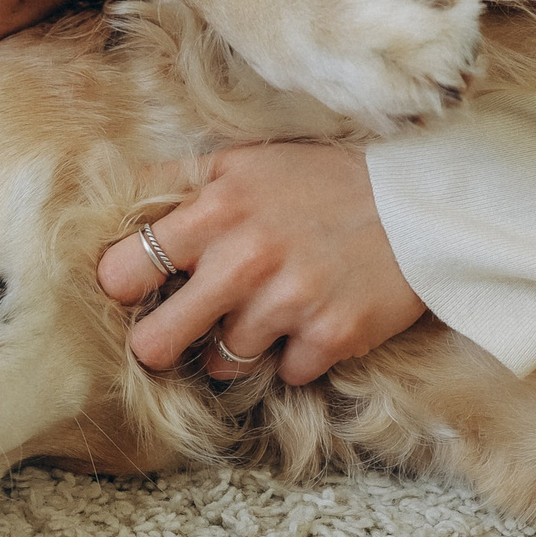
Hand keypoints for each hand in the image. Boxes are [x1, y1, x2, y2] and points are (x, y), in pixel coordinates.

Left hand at [96, 143, 426, 385]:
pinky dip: (294, 355)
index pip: (123, 270)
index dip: (124, 284)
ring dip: (239, 344)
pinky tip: (313, 319)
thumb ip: (179, 184)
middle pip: (156, 342)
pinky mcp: (331, 337)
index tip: (137, 288)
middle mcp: (244, 260)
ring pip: (222, 362)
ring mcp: (289, 304)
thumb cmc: (322, 180)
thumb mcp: (244, 162)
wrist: (420, 203)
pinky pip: (284, 374)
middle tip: (175, 332)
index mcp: (215, 209)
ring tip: (268, 309)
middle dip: (160, 342)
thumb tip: (115, 199)